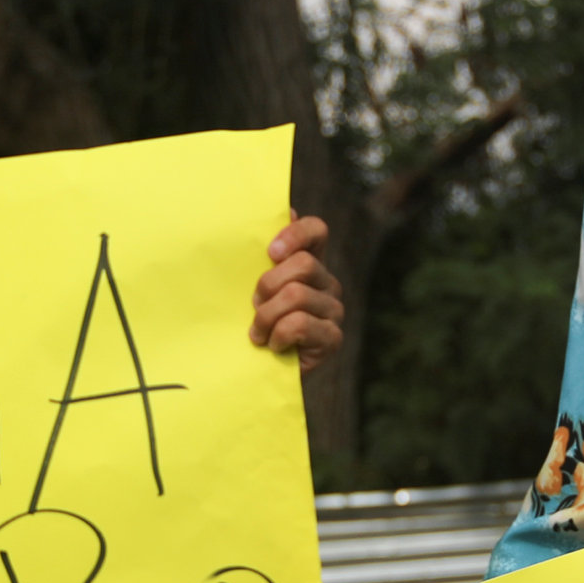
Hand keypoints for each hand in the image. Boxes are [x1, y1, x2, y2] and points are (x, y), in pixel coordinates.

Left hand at [253, 215, 346, 376]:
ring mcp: (333, 310)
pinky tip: (273, 347)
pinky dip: (278, 335)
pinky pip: (299, 324)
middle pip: (304, 264)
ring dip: (266, 316)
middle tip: (254, 307)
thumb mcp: (250, 288)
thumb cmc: (251, 324)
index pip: (317, 231)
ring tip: (257, 333)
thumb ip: (262, 255)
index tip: (270, 252)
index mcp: (309, 263)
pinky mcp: (332, 338)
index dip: (296, 234)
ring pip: (297, 295)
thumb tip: (285, 208)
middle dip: (268, 286)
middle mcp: (327, 282)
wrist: (256, 374)